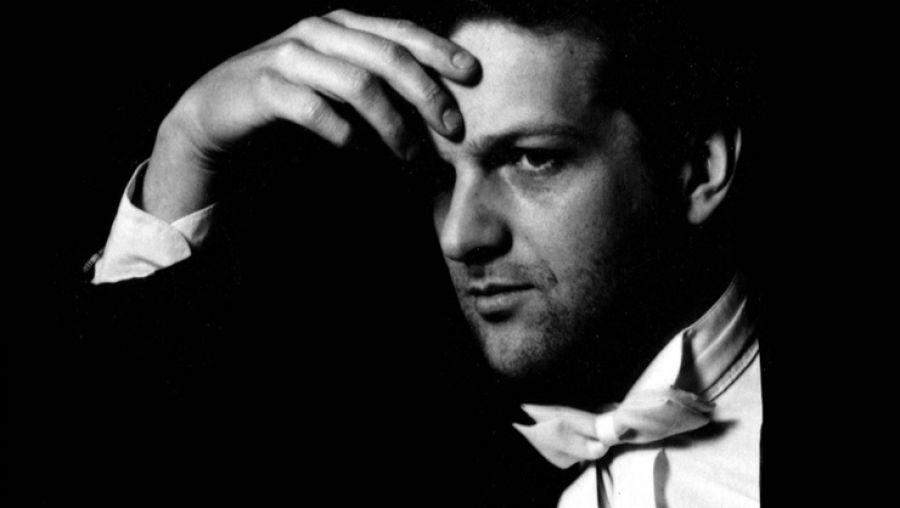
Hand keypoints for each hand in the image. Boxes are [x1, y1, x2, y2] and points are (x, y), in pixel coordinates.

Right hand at [141, 9, 478, 221]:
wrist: (217, 110)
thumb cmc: (289, 97)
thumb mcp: (337, 81)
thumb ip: (378, 82)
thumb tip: (437, 108)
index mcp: (342, 23)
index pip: (400, 31)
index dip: (439, 50)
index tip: (472, 75)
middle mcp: (318, 31)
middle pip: (387, 55)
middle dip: (427, 93)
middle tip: (453, 127)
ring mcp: (290, 55)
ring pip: (357, 83)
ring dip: (392, 124)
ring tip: (410, 155)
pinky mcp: (265, 87)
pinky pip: (316, 111)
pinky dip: (345, 135)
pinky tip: (360, 152)